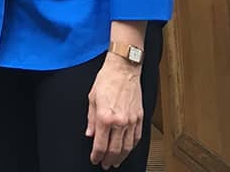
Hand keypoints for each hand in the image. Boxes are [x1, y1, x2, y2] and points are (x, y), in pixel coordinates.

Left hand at [86, 54, 142, 168]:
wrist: (124, 67)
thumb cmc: (107, 79)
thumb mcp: (92, 98)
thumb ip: (90, 119)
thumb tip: (90, 133)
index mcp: (105, 117)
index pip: (100, 144)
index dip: (96, 155)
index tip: (94, 159)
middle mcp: (119, 121)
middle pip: (115, 150)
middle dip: (108, 160)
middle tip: (105, 164)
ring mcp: (131, 120)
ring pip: (127, 147)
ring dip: (121, 157)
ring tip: (116, 162)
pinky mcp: (140, 117)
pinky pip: (137, 138)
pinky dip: (132, 147)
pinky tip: (128, 149)